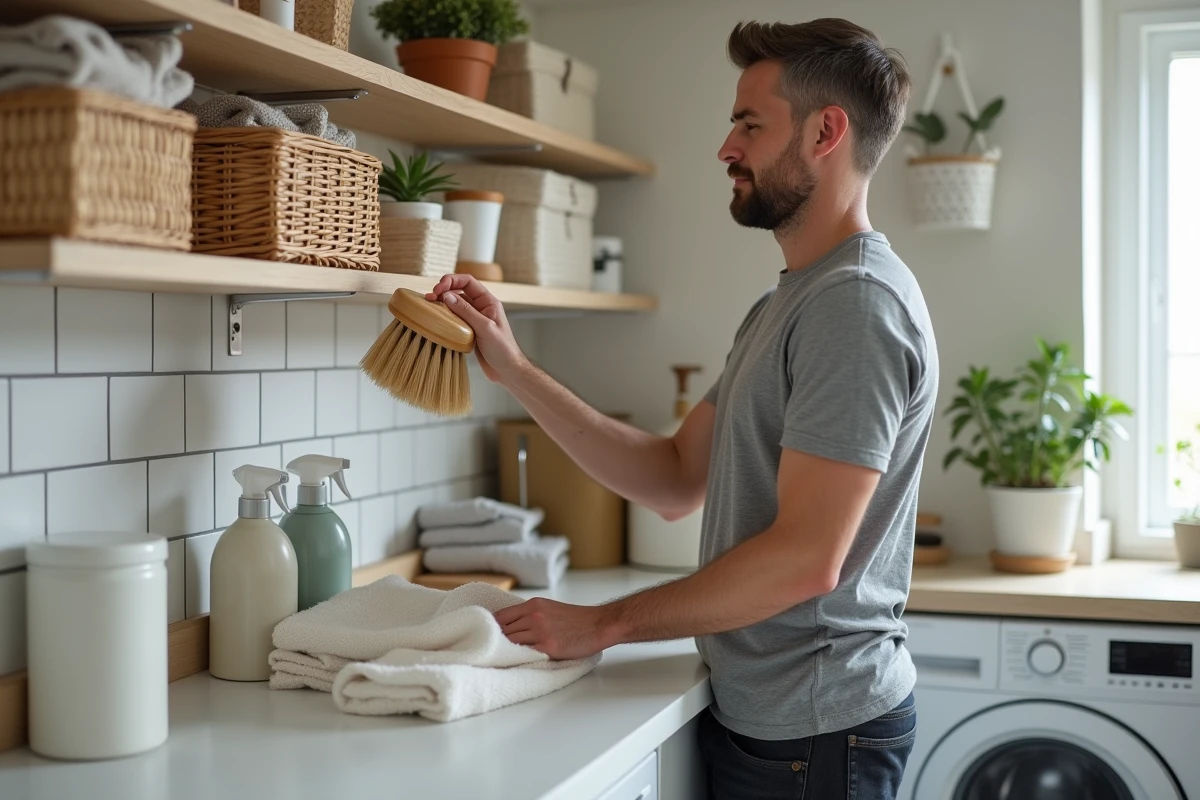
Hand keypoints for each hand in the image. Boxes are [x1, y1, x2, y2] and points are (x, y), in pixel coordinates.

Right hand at [427, 274, 525, 381]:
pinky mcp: (469, 330)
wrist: (507, 370)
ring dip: (442, 304)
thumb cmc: (503, 349)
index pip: (468, 282)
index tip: (438, 288)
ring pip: (455, 305)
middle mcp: (481, 307)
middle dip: (443, 291)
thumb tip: (447, 296)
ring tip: (428, 305)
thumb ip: (466, 311)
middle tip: (430, 297)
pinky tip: (436, 319)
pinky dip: (444, 317)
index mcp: (488, 302)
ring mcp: (474, 319)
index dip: (452, 280)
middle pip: (459, 291)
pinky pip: (454, 319)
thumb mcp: (484, 327)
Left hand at [494, 597, 617, 660]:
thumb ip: (531, 615)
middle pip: (502, 630)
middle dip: (495, 641)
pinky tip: (514, 662)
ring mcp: (540, 631)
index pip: (501, 616)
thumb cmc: (577, 619)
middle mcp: (534, 616)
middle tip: (489, 652)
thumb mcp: (550, 608)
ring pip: (511, 642)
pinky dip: (517, 658)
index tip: (486, 637)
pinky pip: (524, 653)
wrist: (599, 625)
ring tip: (499, 659)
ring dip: (504, 651)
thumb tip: (511, 627)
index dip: (491, 628)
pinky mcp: (548, 647)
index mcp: (533, 605)